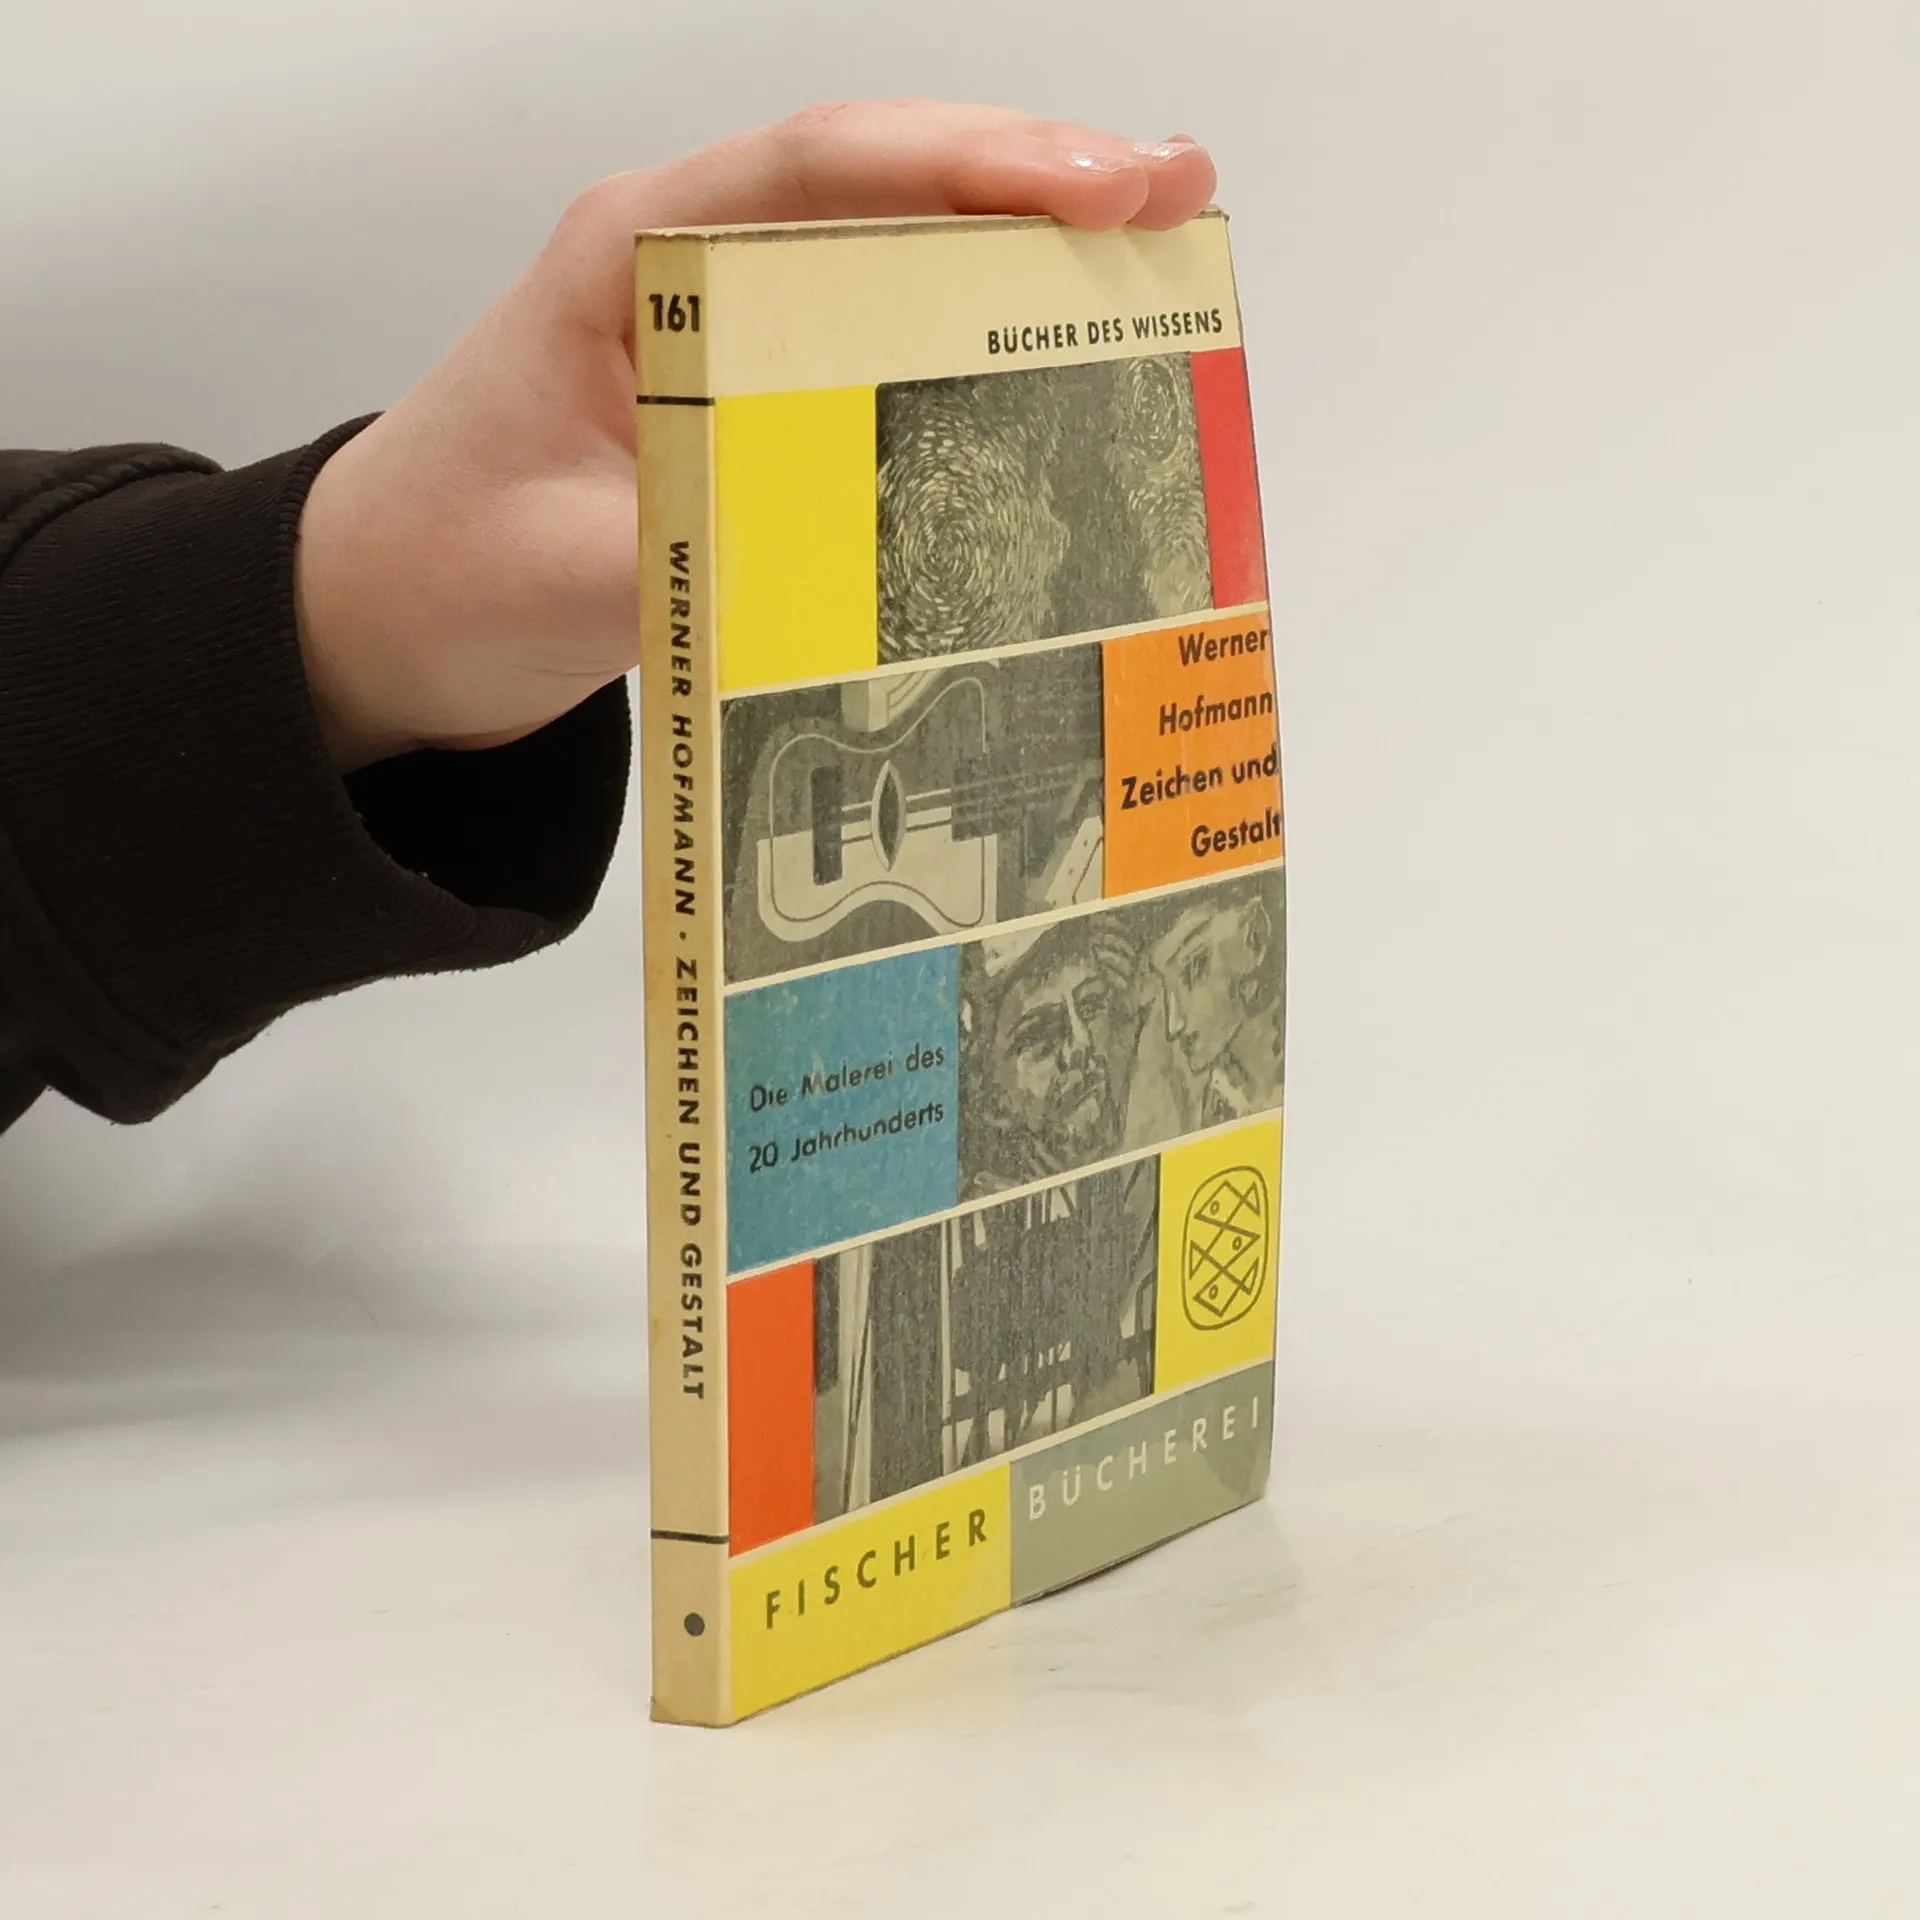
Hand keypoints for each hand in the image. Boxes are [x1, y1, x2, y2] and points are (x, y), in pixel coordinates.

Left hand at [292, 100, 1216, 769]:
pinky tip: (1049, 381)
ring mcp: (723, 340)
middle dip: (1038, 189)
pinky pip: (874, 360)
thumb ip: (702, 556)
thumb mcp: (563, 576)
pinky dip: (967, 359)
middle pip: (885, 195)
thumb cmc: (435, 570)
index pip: (825, 171)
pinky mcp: (745, 412)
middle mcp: (690, 276)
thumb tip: (861, 567)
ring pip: (892, 267)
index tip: (1102, 188)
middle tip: (1178, 204)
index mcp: (632, 263)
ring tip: (1153, 273)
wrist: (372, 620)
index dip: (975, 166)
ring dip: (1019, 268)